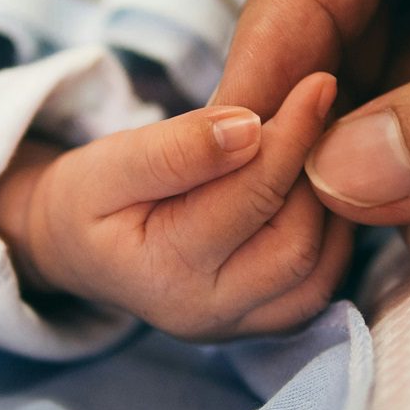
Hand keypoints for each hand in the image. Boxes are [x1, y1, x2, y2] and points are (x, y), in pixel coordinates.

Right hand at [0, 73, 351, 339]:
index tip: (318, 83)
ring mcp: (238, 326)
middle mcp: (207, 313)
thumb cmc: (90, 199)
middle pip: (296, 243)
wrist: (78, 248)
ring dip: (330, 205)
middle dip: (315, 173)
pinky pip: (319, 286)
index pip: (251, 197)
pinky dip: (332, 235)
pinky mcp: (261, 323)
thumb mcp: (111, 162)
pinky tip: (316, 189)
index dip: (292, 135)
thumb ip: (176, 148)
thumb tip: (250, 128)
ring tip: (317, 148)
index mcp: (164, 272)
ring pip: (318, 271)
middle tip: (321, 115)